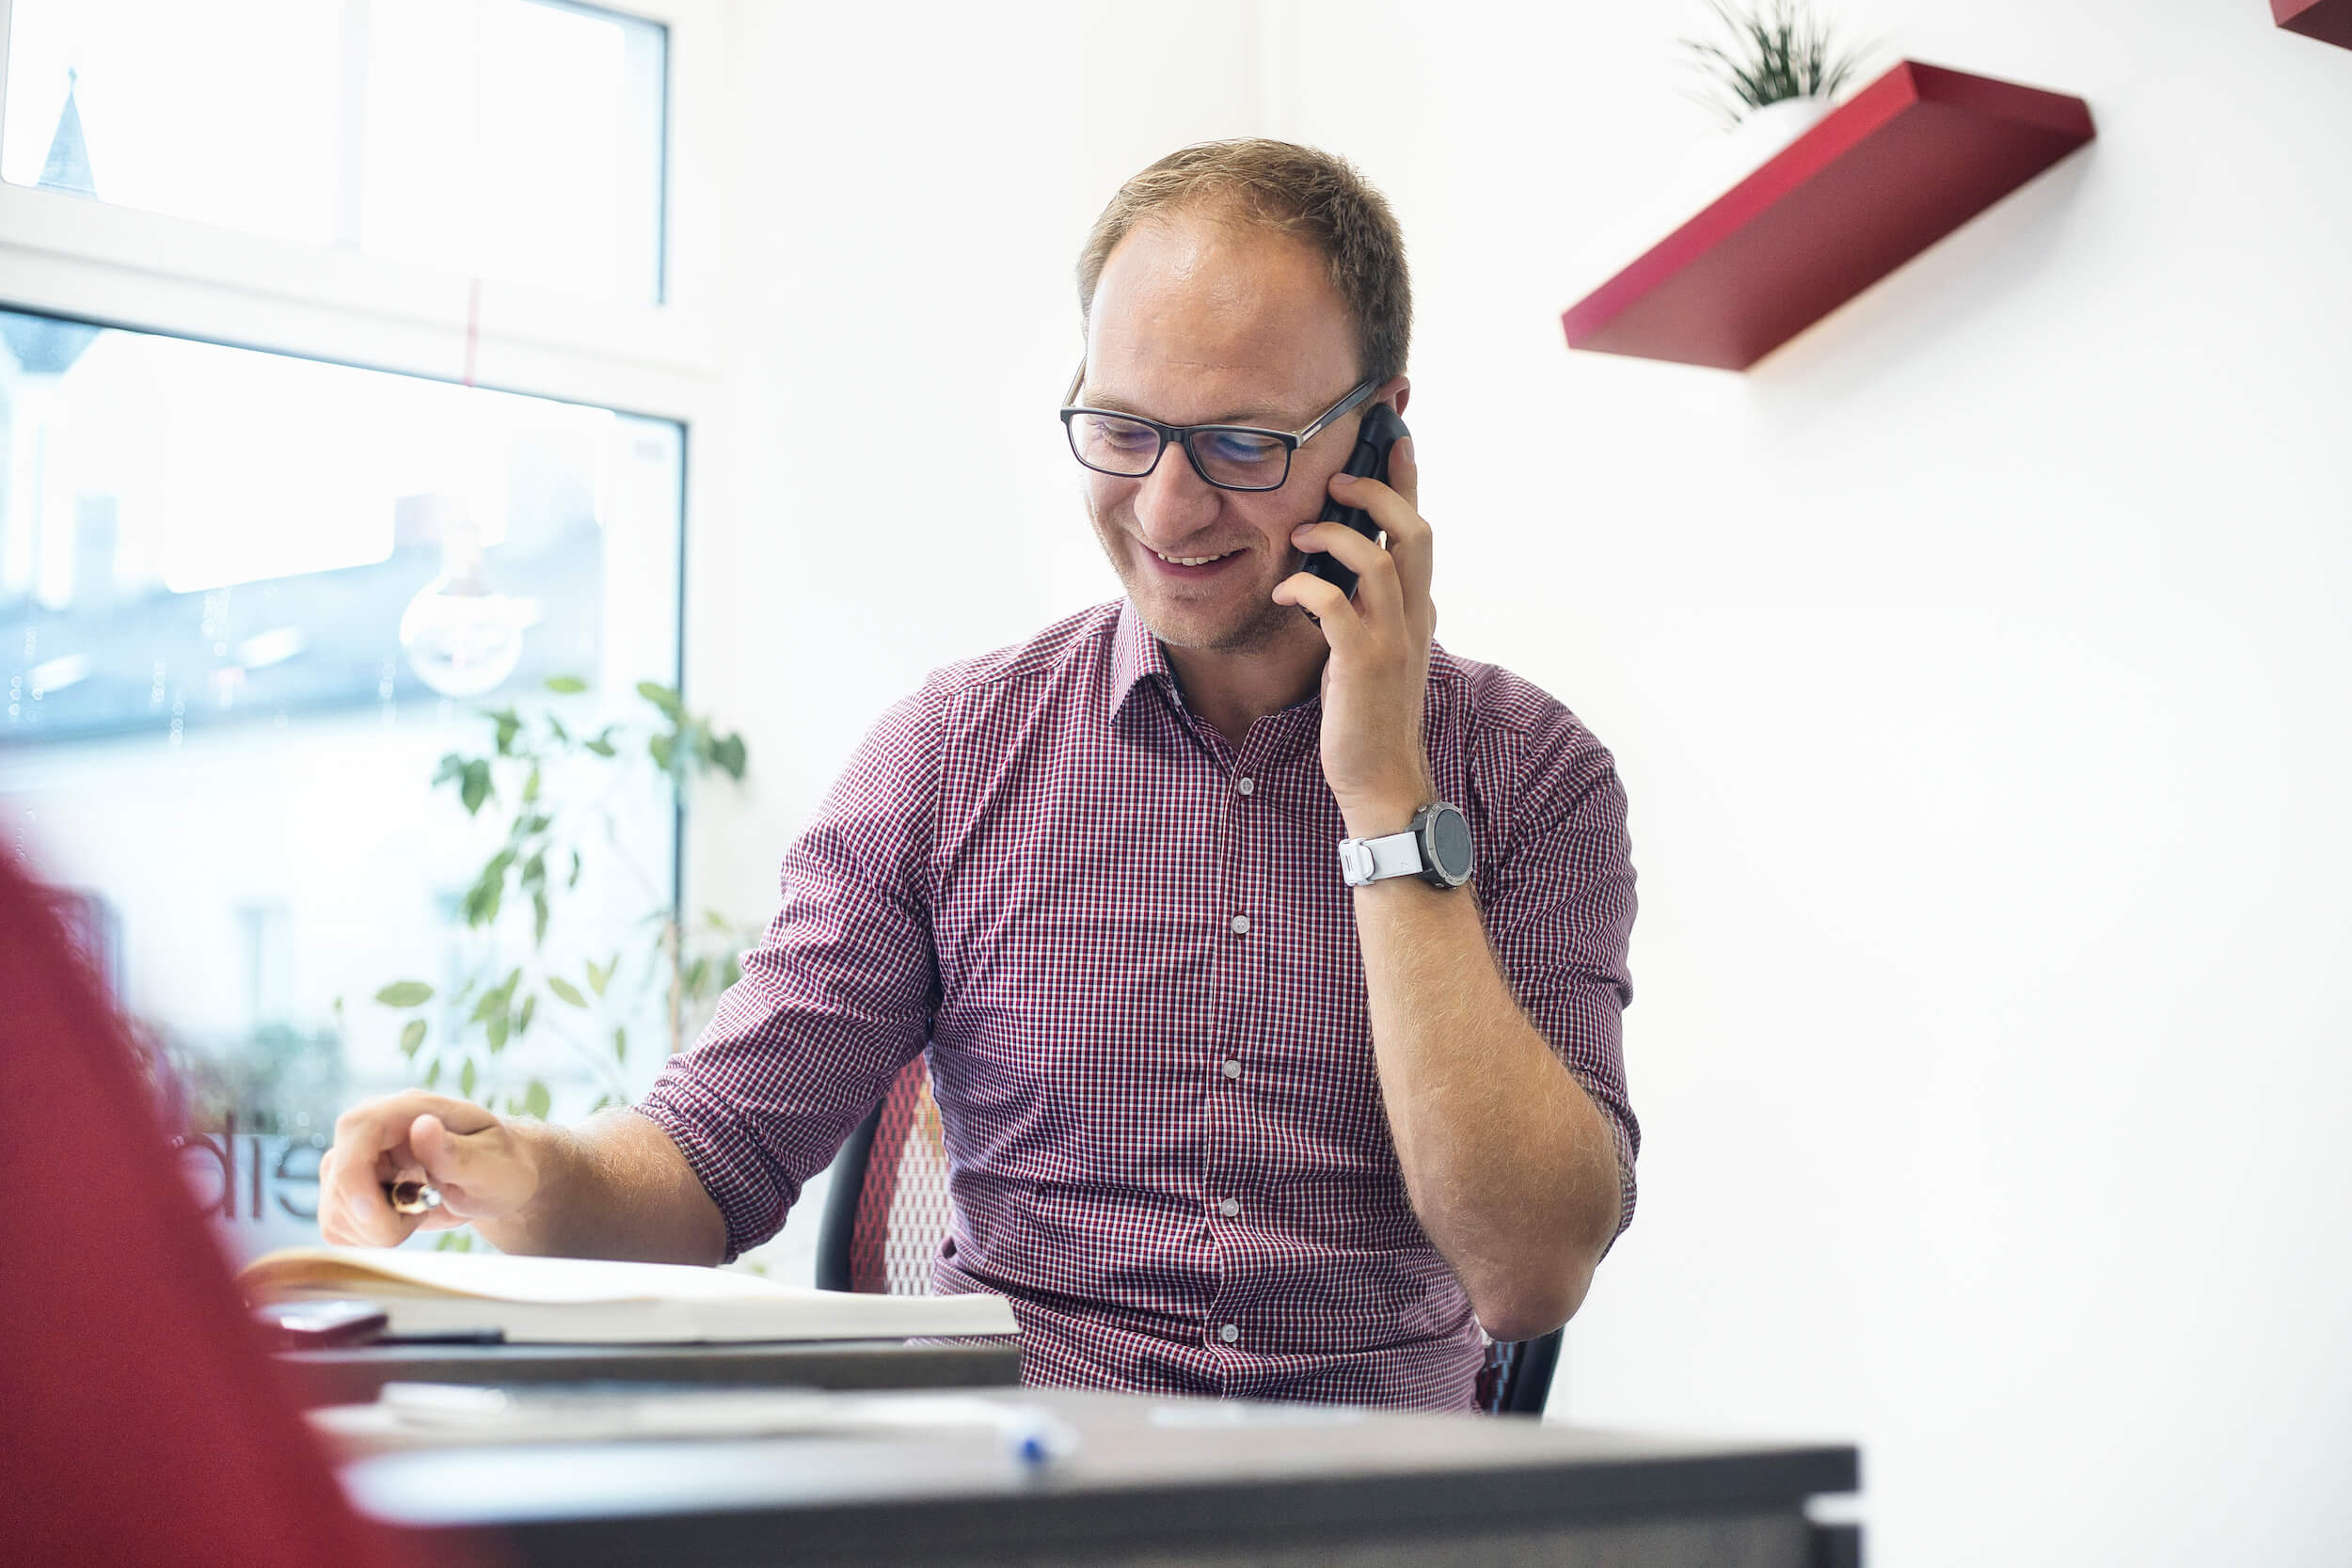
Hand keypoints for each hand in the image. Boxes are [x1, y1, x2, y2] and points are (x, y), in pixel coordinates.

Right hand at [316, 1091, 541, 1246]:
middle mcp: (372, 1131)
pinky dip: (368, 1237)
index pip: (357, 1130)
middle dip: (377, 1217)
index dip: (354, 1176)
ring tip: (421, 1209)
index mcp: (407, 1109)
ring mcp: (355, 1161)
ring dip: (377, 1229)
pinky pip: (336, 1227)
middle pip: (339, 1178)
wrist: (497, 1179)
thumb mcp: (493, 1162)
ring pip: (333, 1210)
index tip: (374, 1212)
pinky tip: (402, 1220)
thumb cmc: (501, 1165)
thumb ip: (456, 1150)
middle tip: (425, 1212)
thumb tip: (422, 1125)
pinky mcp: (349, 1192)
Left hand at [1271, 435, 1435, 836]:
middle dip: (1377, 491)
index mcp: (1417, 608)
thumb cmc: (1367, 714)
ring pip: (1378, 559)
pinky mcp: (1364, 662)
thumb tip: (1337, 568)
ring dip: (1336, 534)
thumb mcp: (1375, 650)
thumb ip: (1367, 607)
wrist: (1382, 779)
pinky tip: (1283, 591)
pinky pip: (1336, 604)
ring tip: (1300, 531)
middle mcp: (1414, 615)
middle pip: (1415, 530)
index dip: (1408, 480)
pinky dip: (1306, 587)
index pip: (1419, 530)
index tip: (1394, 435)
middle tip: (1338, 477)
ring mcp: (1393, 638)